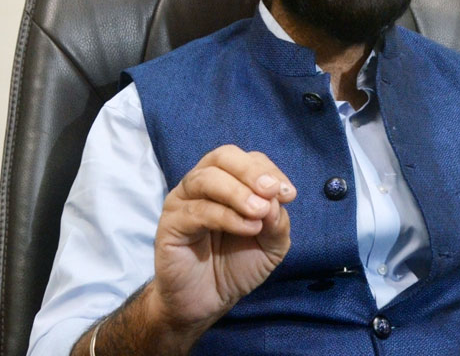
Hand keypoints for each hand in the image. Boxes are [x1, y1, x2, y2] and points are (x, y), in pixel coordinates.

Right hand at [148, 145, 295, 334]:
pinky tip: (248, 228)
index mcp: (228, 181)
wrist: (207, 303)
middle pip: (223, 156)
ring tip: (260, 212)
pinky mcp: (170, 223)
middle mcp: (202, 184)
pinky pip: (197, 210)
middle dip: (251, 171)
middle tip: (271, 191)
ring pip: (207, 178)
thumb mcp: (270, 244)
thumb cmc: (238, 266)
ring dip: (238, 192)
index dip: (269, 171)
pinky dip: (227, 216)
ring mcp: (183, 201)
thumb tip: (277, 199)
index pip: (247, 159)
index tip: (289, 195)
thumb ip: (278, 221)